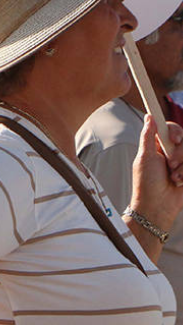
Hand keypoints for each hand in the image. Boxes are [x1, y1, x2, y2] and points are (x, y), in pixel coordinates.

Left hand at [129, 116, 182, 233]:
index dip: (175, 132)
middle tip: (170, 165)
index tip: (174, 140)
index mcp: (157, 146)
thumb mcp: (144, 158)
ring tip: (173, 178)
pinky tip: (180, 183)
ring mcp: (182, 163)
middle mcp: (171, 152)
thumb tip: (149, 116)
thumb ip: (148, 136)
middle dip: (179, 154)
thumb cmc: (146, 184)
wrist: (157, 207)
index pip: (171, 129)